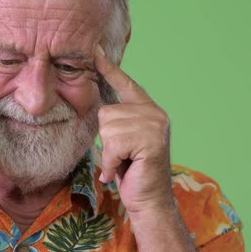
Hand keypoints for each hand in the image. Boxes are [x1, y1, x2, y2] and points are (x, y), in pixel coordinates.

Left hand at [95, 47, 172, 214]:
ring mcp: (155, 126)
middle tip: (123, 156)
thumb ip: (117, 121)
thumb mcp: (122, 141)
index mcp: (147, 110)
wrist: (150, 201)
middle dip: (107, 139)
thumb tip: (100, 108)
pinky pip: (114, 144)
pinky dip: (113, 162)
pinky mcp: (152, 141)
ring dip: (110, 152)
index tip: (95, 50)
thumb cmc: (132, 172)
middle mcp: (155, 113)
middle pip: (107, 113)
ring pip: (108, 128)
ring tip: (125, 162)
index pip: (125, 84)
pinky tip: (125, 169)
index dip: (109, 68)